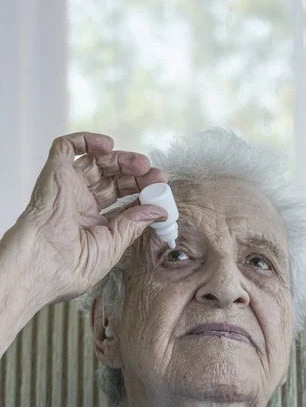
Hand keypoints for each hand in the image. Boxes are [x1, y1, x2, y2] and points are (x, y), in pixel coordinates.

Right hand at [14, 132, 168, 304]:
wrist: (44, 263)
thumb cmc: (72, 266)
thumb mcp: (114, 245)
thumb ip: (135, 224)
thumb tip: (160, 211)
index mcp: (93, 224)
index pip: (121, 202)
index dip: (141, 193)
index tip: (160, 190)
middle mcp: (80, 204)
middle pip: (112, 180)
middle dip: (136, 175)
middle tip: (156, 175)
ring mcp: (68, 188)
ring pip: (96, 162)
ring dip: (120, 159)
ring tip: (141, 164)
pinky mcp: (54, 172)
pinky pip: (66, 147)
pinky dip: (87, 140)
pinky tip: (108, 145)